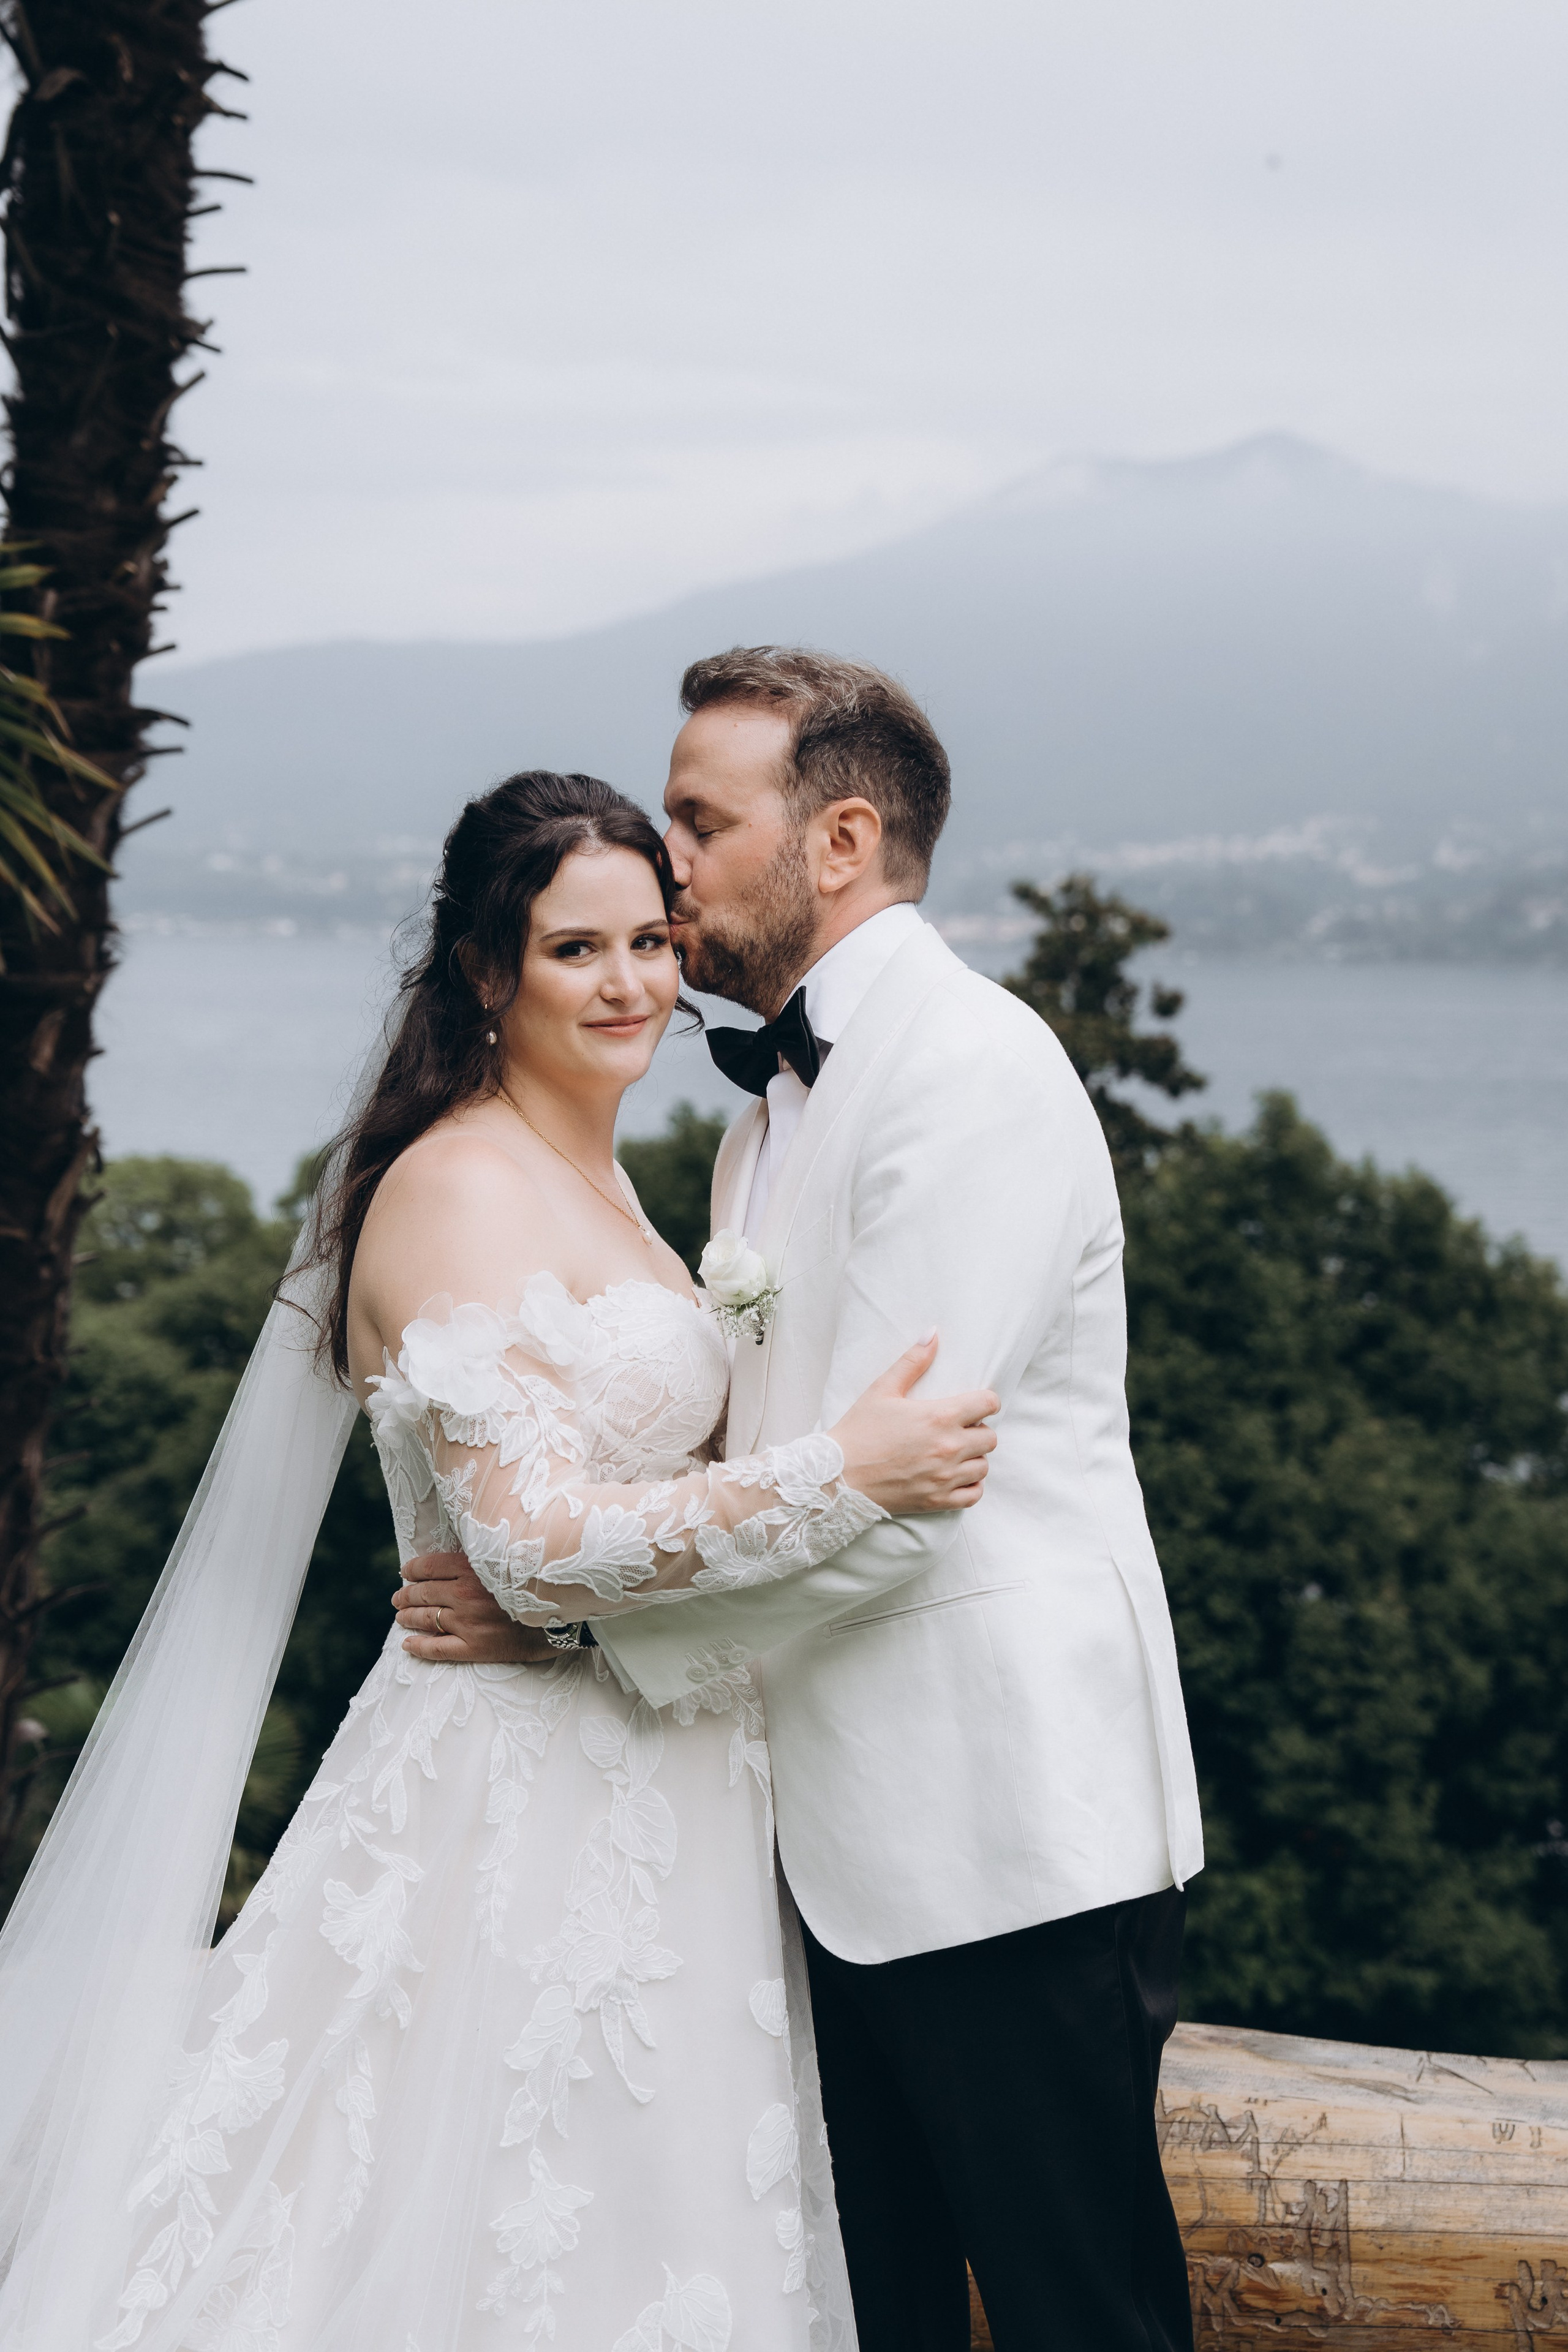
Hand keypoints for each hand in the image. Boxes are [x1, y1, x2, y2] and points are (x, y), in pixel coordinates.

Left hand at [393, 1552, 560, 1663]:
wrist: (567, 1618)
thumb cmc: (542, 1585)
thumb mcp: (512, 1560)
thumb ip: (486, 1556)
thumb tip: (464, 1550)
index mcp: (474, 1568)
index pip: (431, 1565)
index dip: (414, 1569)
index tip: (406, 1571)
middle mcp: (465, 1593)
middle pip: (424, 1592)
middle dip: (406, 1594)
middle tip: (398, 1597)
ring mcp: (468, 1622)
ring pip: (427, 1618)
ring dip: (408, 1616)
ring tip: (401, 1616)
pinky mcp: (475, 1647)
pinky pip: (437, 1648)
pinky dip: (419, 1646)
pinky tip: (408, 1645)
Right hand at [830, 1333, 998, 1515]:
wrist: (837, 1476)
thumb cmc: (858, 1431)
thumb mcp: (882, 1389)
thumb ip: (912, 1361)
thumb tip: (933, 1333)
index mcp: (939, 1417)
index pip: (988, 1404)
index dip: (985, 1401)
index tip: (974, 1404)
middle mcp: (948, 1448)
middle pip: (990, 1438)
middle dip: (978, 1430)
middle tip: (958, 1429)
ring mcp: (944, 1477)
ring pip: (984, 1466)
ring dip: (973, 1458)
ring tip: (954, 1452)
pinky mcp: (938, 1501)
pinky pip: (974, 1494)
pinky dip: (970, 1485)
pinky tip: (955, 1476)